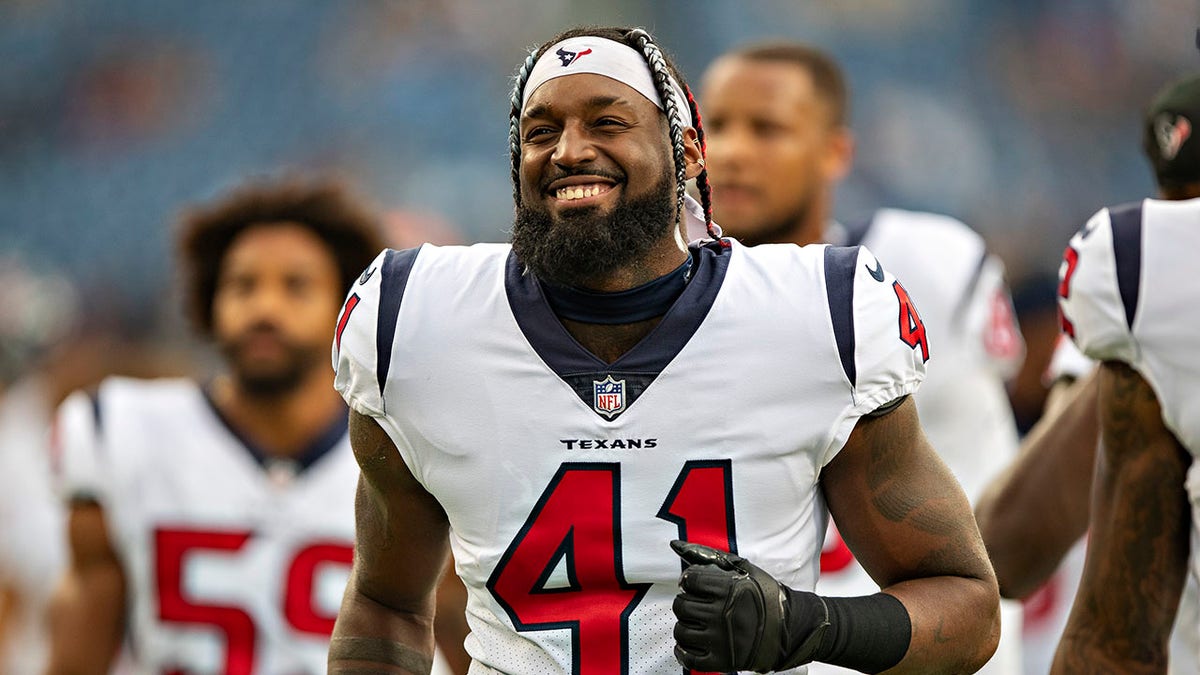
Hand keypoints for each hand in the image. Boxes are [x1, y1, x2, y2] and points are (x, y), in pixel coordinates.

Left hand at [670, 540, 829, 672]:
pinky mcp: (723, 661)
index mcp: (730, 589)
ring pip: (681, 630)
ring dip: (685, 625)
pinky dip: (684, 650)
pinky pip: (689, 658)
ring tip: (698, 622)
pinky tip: (693, 641)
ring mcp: (723, 639)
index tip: (695, 585)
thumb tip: (676, 545)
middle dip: (686, 601)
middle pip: (682, 605)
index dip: (689, 581)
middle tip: (698, 603)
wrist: (791, 629)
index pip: (690, 580)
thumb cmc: (766, 597)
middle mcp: (724, 614)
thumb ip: (709, 556)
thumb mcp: (744, 569)